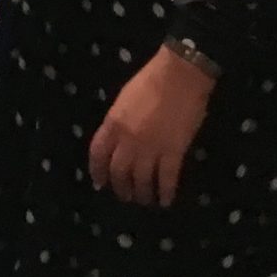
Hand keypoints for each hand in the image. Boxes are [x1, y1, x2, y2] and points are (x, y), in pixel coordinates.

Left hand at [88, 44, 215, 206]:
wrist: (179, 76)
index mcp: (112, 123)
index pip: (98, 153)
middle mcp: (128, 139)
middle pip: (119, 171)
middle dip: (120, 187)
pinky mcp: (174, 151)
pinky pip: (167, 179)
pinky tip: (166, 200)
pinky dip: (166, 192)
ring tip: (144, 200)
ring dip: (142, 193)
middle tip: (125, 196)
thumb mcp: (123, 101)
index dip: (97, 171)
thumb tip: (116, 141)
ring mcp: (151, 147)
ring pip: (142, 180)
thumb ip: (117, 122)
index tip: (100, 183)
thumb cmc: (150, 81)